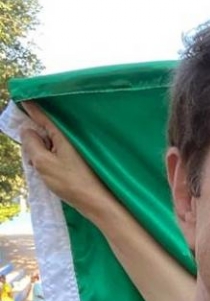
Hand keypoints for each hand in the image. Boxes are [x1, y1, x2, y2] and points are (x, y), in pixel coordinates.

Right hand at [19, 101, 117, 223]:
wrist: (97, 202)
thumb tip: (27, 130)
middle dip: (35, 135)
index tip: (21, 98)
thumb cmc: (71, 182)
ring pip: (53, 141)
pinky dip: (52, 156)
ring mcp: (77, 148)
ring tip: (38, 164)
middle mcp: (73, 137)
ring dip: (42, 148)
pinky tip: (48, 168)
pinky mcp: (80, 159)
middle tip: (28, 150)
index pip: (43, 114)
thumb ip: (32, 143)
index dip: (30, 107)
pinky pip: (60, 150)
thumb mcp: (43, 162)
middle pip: (47, 128)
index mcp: (64, 133)